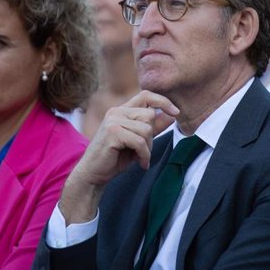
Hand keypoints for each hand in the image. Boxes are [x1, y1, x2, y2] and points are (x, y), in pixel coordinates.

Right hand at [59, 91, 177, 222]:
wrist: (93, 174)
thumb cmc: (114, 158)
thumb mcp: (138, 141)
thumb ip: (153, 127)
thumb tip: (171, 116)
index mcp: (121, 111)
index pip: (146, 95)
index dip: (163, 101)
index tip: (176, 113)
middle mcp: (116, 112)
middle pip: (149, 115)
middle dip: (152, 136)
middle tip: (145, 151)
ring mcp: (113, 121)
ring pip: (146, 129)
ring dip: (148, 148)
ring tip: (141, 158)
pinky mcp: (113, 133)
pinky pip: (140, 142)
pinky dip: (144, 155)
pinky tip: (140, 163)